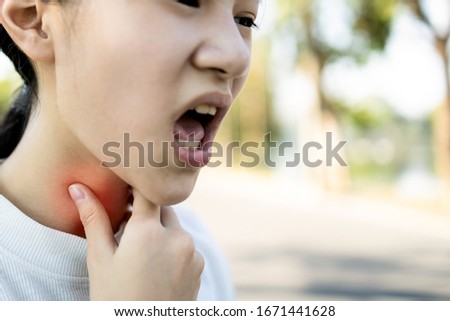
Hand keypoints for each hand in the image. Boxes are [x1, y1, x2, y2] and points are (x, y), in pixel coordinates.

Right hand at [68, 184, 203, 300]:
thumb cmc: (114, 298)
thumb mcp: (100, 259)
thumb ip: (94, 219)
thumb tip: (78, 188)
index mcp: (148, 231)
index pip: (147, 191)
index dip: (135, 189)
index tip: (125, 193)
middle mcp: (176, 237)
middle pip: (163, 208)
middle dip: (147, 213)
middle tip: (127, 229)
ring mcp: (192, 252)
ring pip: (175, 227)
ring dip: (161, 231)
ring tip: (141, 254)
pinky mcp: (200, 265)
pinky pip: (186, 246)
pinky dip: (174, 249)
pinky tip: (157, 267)